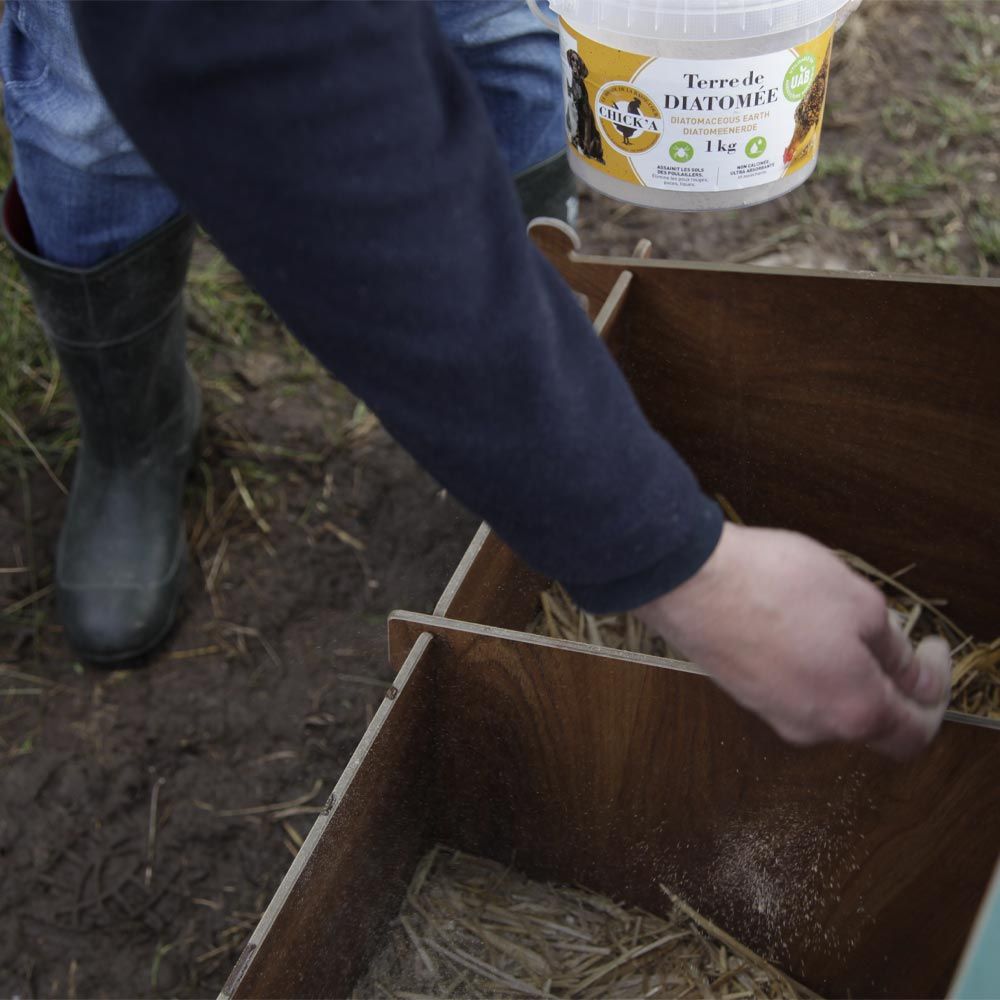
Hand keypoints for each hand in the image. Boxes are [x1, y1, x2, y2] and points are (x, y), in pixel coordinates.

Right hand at [635, 523, 950, 758]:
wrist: (691, 582)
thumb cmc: (776, 587)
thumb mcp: (861, 604)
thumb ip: (896, 650)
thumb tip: (913, 677)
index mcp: (855, 711)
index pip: (917, 732)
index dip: (937, 693)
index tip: (933, 652)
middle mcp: (813, 727)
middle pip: (871, 721)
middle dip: (892, 682)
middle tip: (894, 636)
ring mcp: (772, 713)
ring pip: (830, 704)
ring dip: (849, 673)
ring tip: (844, 622)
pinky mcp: (744, 693)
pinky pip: (794, 690)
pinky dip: (812, 667)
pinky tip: (802, 626)